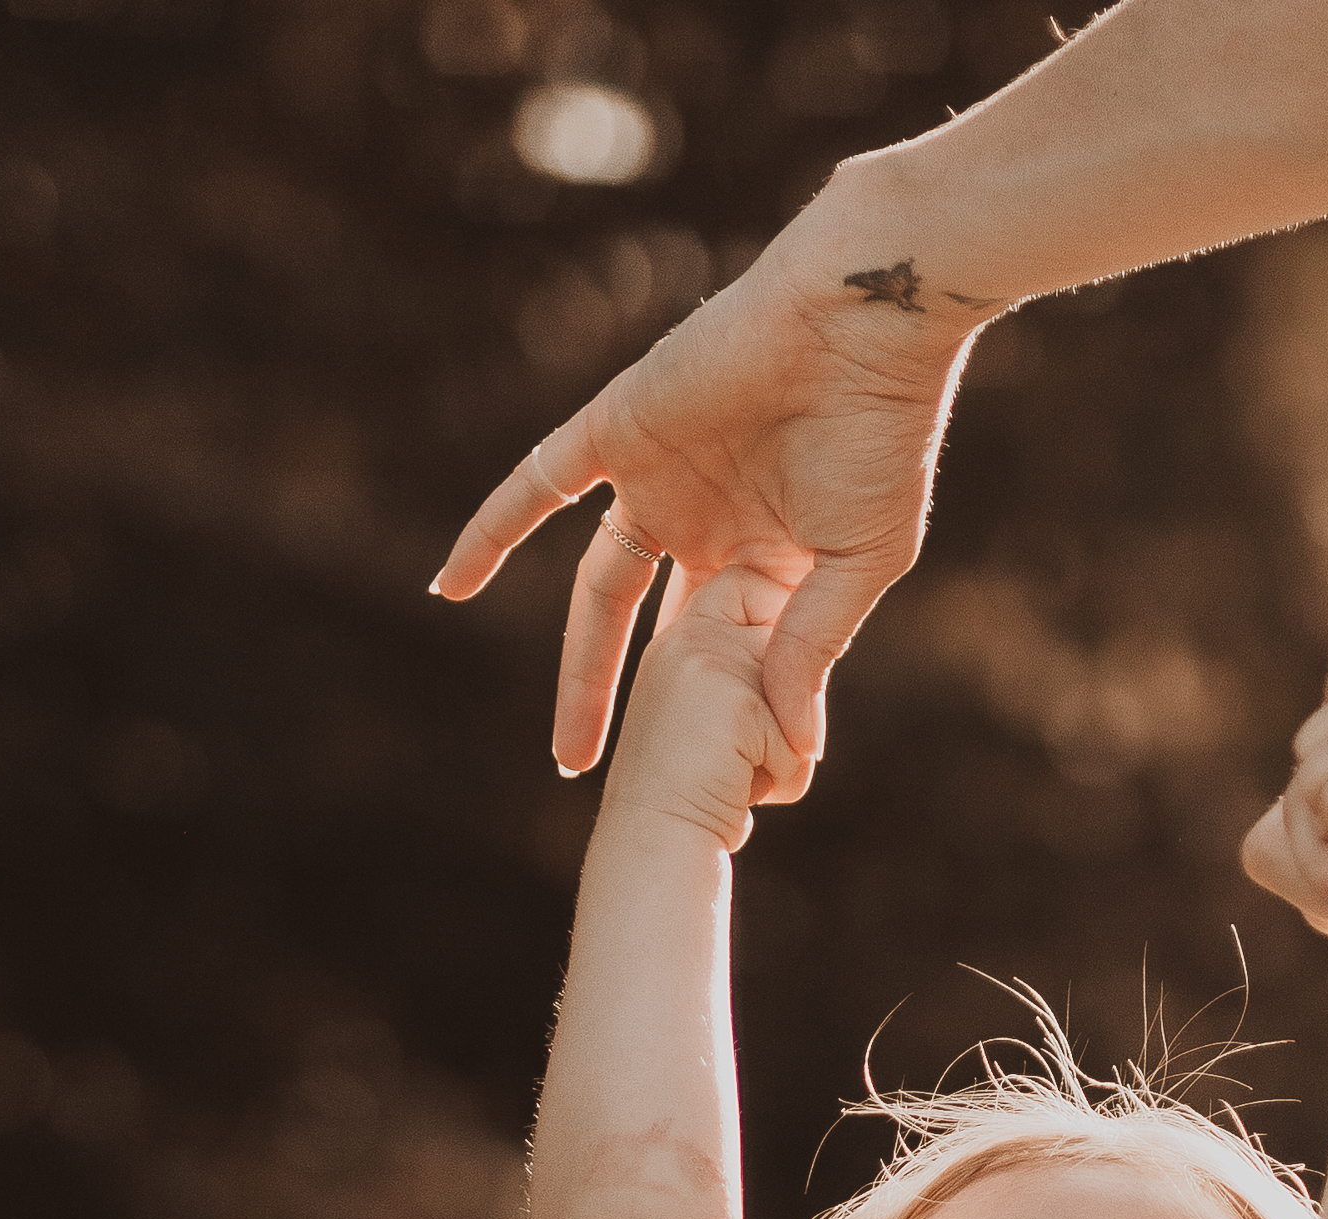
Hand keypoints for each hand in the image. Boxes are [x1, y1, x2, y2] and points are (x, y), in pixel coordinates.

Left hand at [441, 187, 975, 781]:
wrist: (862, 318)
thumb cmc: (881, 435)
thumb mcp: (856, 565)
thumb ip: (809, 651)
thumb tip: (790, 751)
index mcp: (771, 555)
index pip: (731, 650)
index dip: (728, 716)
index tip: (735, 790)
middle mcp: (710, 521)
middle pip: (652, 635)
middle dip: (631, 707)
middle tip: (605, 782)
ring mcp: (660, 477)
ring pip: (602, 589)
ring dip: (579, 666)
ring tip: (567, 750)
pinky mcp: (620, 429)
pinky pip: (537, 486)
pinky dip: (492, 531)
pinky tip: (447, 587)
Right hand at [592, 561, 823, 855]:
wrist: (649, 844)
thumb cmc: (688, 797)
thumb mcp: (717, 721)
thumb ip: (751, 679)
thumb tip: (806, 672)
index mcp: (679, 636)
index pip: (754, 595)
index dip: (779, 646)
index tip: (758, 708)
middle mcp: (688, 634)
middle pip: (794, 650)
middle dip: (786, 715)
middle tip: (734, 760)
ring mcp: (709, 662)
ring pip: (802, 696)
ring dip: (784, 754)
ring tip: (732, 776)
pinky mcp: (736, 701)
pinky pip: (801, 742)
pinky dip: (783, 781)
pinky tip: (737, 793)